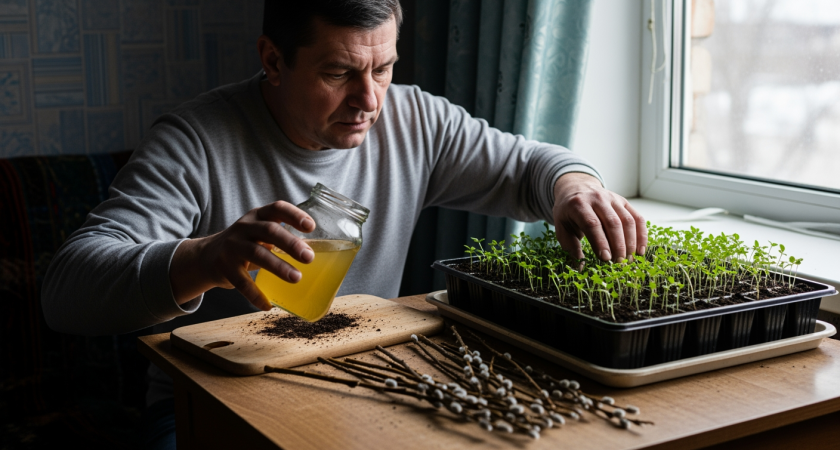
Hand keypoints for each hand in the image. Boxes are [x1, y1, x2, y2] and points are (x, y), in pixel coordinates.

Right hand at [170, 201, 315, 309]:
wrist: (207, 256)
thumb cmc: (245, 244)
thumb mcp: (260, 233)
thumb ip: (283, 238)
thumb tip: (320, 254)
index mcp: (258, 216)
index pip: (277, 208)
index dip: (294, 215)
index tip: (311, 227)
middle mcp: (244, 227)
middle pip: (269, 231)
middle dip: (291, 244)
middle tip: (310, 257)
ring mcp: (232, 246)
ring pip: (257, 254)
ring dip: (278, 266)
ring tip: (296, 278)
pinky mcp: (224, 267)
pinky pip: (241, 282)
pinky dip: (255, 294)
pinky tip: (268, 304)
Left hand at [552, 173, 646, 262]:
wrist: (576, 188)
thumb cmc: (567, 212)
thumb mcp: (560, 227)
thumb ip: (570, 246)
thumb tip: (580, 267)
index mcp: (578, 204)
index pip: (592, 224)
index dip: (600, 242)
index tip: (606, 259)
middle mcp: (597, 199)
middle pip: (612, 223)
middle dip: (618, 245)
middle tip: (619, 263)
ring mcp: (613, 199)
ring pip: (627, 220)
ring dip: (631, 242)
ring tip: (629, 260)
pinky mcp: (624, 202)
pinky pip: (637, 218)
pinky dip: (641, 235)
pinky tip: (640, 250)